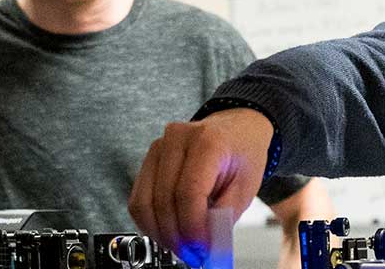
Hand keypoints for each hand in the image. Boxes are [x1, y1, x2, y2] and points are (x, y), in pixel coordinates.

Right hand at [130, 108, 274, 266]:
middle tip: (192, 255)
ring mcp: (158, 147)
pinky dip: (149, 222)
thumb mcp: (246, 186)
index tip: (201, 248)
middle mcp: (178, 139)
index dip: (191, 227)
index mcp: (208, 141)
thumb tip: (205, 247)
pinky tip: (167, 232)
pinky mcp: (148, 159)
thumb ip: (224, 217)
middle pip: (163, 200)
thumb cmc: (242, 154)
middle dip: (176, 236)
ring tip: (180, 247)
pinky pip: (138, 199)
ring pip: (144, 202)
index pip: (189, 192)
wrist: (236, 130)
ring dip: (160, 233)